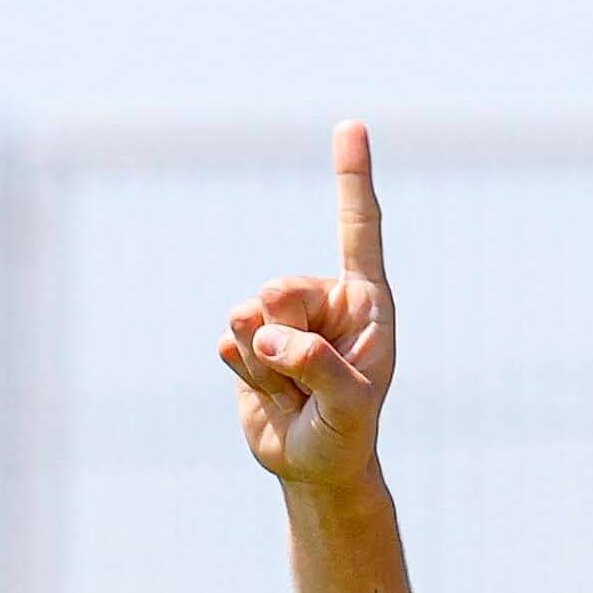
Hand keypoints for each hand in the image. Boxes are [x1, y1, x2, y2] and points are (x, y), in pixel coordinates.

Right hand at [222, 120, 396, 489]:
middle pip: (280, 288)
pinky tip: (270, 395)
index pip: (359, 230)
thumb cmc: (347, 433)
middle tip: (304, 380)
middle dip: (284, 340)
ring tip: (291, 392)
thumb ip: (318, 366)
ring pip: (247, 314)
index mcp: (364, 301)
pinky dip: (246, 378)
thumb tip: (265, 336)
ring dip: (265, 367)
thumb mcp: (349, 407)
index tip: (352, 125)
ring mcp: (281, 318)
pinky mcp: (246, 340)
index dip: (352, 178)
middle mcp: (323, 299)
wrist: (314, 466)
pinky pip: (228, 344)